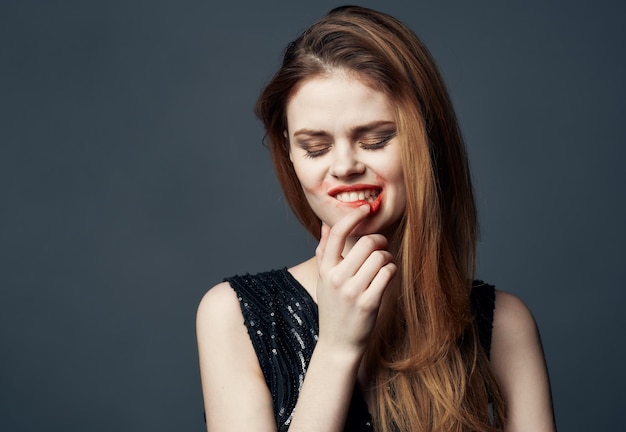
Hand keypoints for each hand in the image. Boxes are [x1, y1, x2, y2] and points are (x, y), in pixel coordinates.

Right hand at [315, 205, 396, 355]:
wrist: (338, 344)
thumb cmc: (333, 308)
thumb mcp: (323, 280)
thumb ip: (324, 251)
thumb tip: (326, 224)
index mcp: (325, 270)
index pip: (337, 234)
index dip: (353, 216)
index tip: (365, 209)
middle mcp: (337, 279)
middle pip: (366, 243)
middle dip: (379, 241)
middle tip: (382, 246)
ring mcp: (353, 292)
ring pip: (380, 257)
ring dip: (388, 257)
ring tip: (385, 264)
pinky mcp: (369, 303)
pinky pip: (388, 273)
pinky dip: (391, 270)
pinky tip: (387, 275)